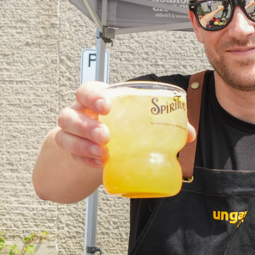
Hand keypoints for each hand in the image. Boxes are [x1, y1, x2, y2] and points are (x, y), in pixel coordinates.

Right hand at [54, 81, 196, 168]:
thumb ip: (164, 122)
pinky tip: (98, 163)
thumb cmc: (123, 123)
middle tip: (106, 137)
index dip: (93, 96)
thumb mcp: (139, 118)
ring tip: (103, 153)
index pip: (87, 90)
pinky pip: (71, 155)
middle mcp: (80, 113)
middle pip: (70, 114)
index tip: (106, 106)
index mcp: (97, 99)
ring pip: (65, 135)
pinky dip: (84, 159)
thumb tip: (189, 134)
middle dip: (86, 126)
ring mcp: (73, 132)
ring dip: (82, 145)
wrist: (103, 140)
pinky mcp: (72, 150)